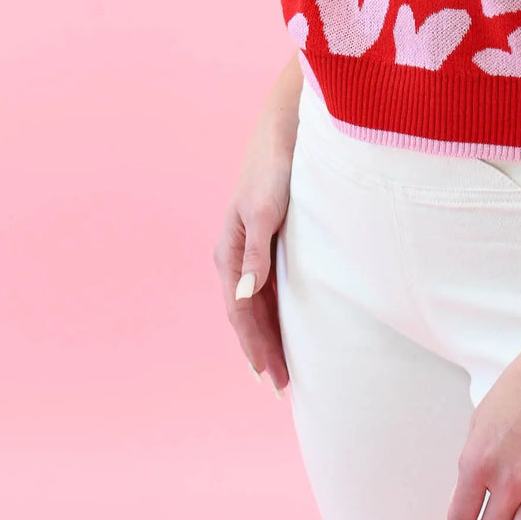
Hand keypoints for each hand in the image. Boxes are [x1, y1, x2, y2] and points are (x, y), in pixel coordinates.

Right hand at [213, 112, 295, 395]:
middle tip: (283, 388)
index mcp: (229, 252)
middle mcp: (236, 255)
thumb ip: (256, 254)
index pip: (241, 313)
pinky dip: (278, 313)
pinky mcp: (270, 240)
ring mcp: (252, 249)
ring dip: (269, 336)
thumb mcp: (264, 211)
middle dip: (262, 351)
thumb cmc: (274, 168)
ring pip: (259, 305)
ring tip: (285, 369)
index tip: (272, 379)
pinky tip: (291, 327)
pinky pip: (271, 289)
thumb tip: (245, 296)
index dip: (255, 347)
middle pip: (247, 315)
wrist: (285, 131)